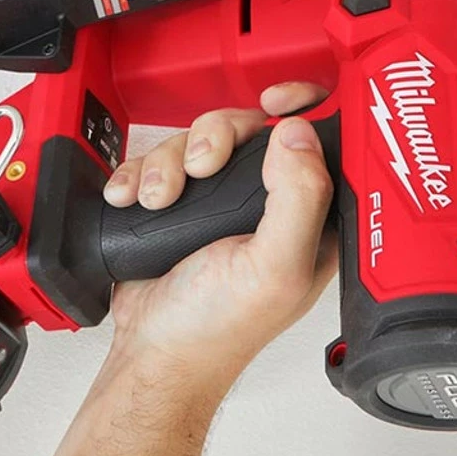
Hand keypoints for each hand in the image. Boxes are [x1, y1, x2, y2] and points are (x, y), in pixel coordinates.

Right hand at [101, 82, 336, 393]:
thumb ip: (299, 200)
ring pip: (199, 138)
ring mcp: (221, 202)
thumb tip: (297, 135)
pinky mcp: (180, 202)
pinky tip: (135, 200)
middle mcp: (270, 204)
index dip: (303, 107)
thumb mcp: (275, 268)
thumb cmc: (219, 329)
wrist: (153, 354)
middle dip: (216, 137)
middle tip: (202, 168)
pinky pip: (160, 158)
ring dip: (169, 161)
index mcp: (311, 217)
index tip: (275, 101)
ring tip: (160, 200)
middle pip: (249, 126)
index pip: (321, 140)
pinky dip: (140, 173)